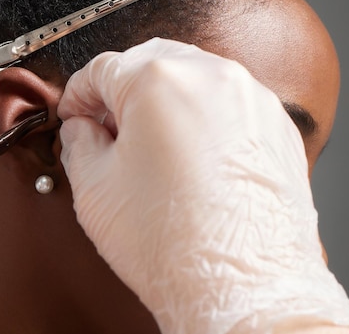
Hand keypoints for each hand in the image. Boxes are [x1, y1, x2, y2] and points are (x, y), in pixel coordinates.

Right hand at [58, 38, 348, 333]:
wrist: (241, 288)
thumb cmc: (173, 244)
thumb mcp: (94, 187)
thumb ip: (78, 142)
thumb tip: (82, 130)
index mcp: (158, 82)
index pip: (102, 68)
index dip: (77, 93)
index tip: (73, 114)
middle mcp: (211, 77)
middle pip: (148, 61)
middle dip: (119, 89)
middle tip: (104, 126)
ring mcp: (250, 99)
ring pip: (191, 76)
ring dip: (160, 98)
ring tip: (146, 143)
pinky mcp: (275, 125)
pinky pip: (225, 102)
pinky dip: (199, 114)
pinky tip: (186, 153)